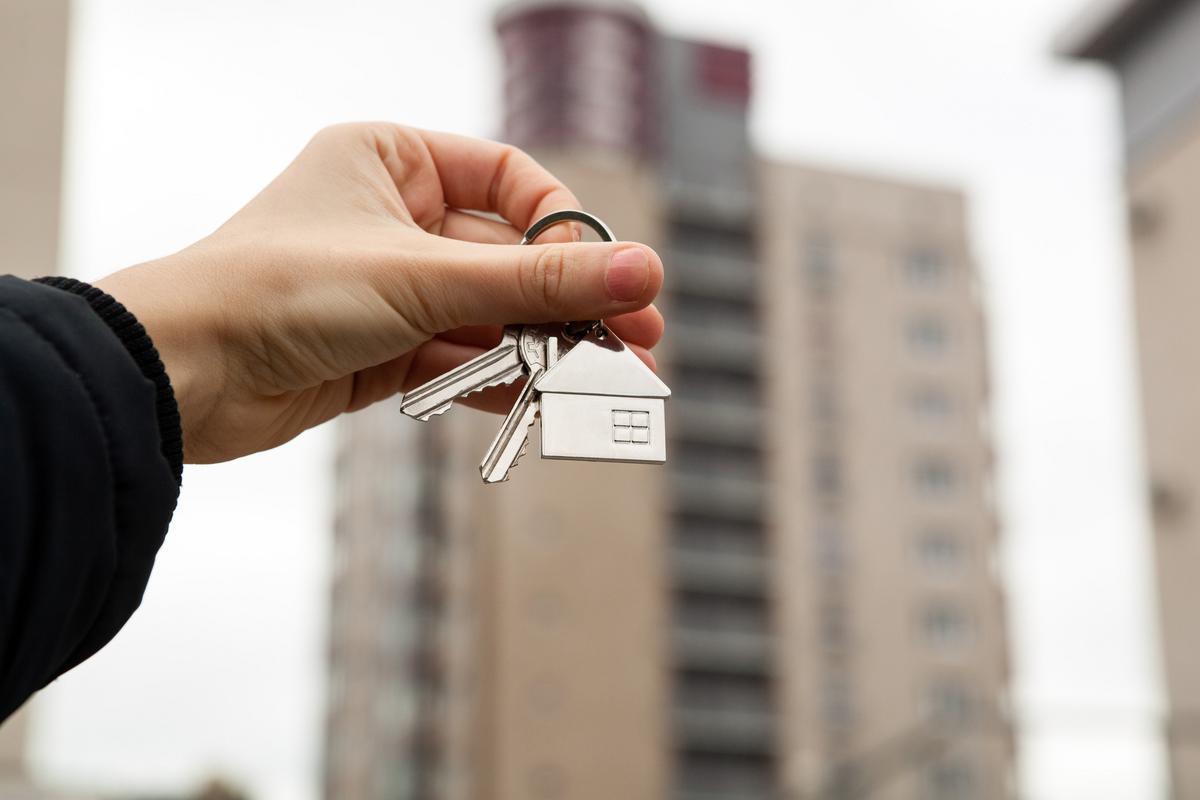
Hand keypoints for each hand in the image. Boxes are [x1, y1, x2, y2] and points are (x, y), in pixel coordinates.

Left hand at [95, 123, 663, 462]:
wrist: (185, 376)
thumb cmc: (277, 290)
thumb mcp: (424, 277)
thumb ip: (536, 280)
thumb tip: (638, 270)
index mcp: (392, 160)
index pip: (509, 179)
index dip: (564, 226)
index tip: (608, 271)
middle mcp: (394, 218)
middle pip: (509, 257)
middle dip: (571, 302)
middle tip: (639, 337)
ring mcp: (390, 289)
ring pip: (490, 315)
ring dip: (546, 347)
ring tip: (613, 378)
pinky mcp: (384, 350)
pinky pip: (463, 357)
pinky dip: (505, 377)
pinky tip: (553, 396)